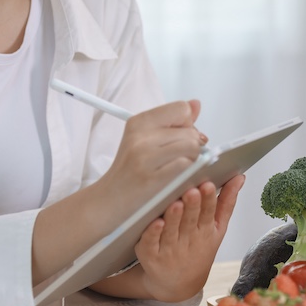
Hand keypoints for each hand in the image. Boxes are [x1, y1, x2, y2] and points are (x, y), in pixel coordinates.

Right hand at [97, 100, 207, 218]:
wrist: (109, 201)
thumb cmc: (130, 172)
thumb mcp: (146, 140)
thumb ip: (173, 122)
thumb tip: (196, 104)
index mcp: (139, 122)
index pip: (182, 108)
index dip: (187, 124)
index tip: (180, 137)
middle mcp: (140, 136)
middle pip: (190, 131)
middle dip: (193, 146)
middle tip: (178, 158)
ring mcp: (145, 157)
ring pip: (192, 147)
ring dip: (193, 161)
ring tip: (177, 169)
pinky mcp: (153, 178)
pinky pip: (187, 166)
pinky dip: (188, 174)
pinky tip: (176, 179)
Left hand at [134, 175, 244, 301]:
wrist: (178, 285)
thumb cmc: (198, 249)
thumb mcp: (218, 229)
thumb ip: (227, 202)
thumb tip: (240, 176)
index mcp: (206, 231)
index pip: (208, 213)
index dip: (208, 199)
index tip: (208, 184)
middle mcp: (188, 240)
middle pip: (190, 220)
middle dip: (192, 206)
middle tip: (192, 191)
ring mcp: (170, 249)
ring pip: (172, 231)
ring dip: (174, 218)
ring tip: (176, 204)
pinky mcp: (151, 256)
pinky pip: (151, 244)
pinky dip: (153, 234)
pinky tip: (155, 223)